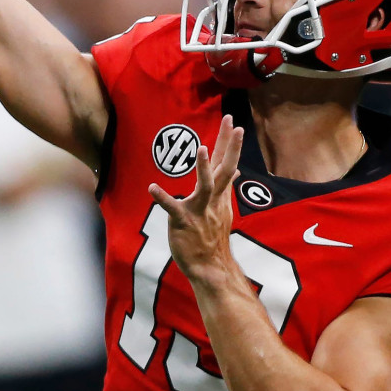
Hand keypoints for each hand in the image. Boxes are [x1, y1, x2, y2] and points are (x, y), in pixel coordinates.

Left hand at [148, 114, 242, 284]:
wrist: (210, 266)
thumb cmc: (212, 237)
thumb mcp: (222, 209)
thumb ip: (226, 188)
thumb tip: (237, 171)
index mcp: (220, 195)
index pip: (227, 164)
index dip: (231, 144)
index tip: (235, 124)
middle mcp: (213, 200)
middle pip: (224, 168)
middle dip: (229, 145)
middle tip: (233, 123)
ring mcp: (199, 211)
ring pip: (205, 186)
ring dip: (203, 168)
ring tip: (202, 148)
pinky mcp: (183, 222)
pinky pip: (172, 208)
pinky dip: (163, 197)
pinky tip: (152, 187)